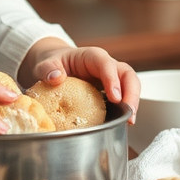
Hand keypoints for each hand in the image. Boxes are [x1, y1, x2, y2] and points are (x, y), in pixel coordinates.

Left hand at [19, 39, 139, 123]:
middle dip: (131, 93)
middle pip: (127, 74)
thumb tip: (56, 77)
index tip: (115, 97)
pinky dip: (126, 109)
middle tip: (129, 113)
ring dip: (133, 102)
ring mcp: (111, 78)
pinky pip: (124, 97)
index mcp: (92, 56)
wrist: (56, 66)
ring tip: (129, 121)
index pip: (107, 64)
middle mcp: (106, 66)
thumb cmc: (54, 63)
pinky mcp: (112, 91)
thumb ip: (48, 68)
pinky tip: (123, 123)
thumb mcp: (46, 63)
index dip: (113, 80)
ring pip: (131, 85)